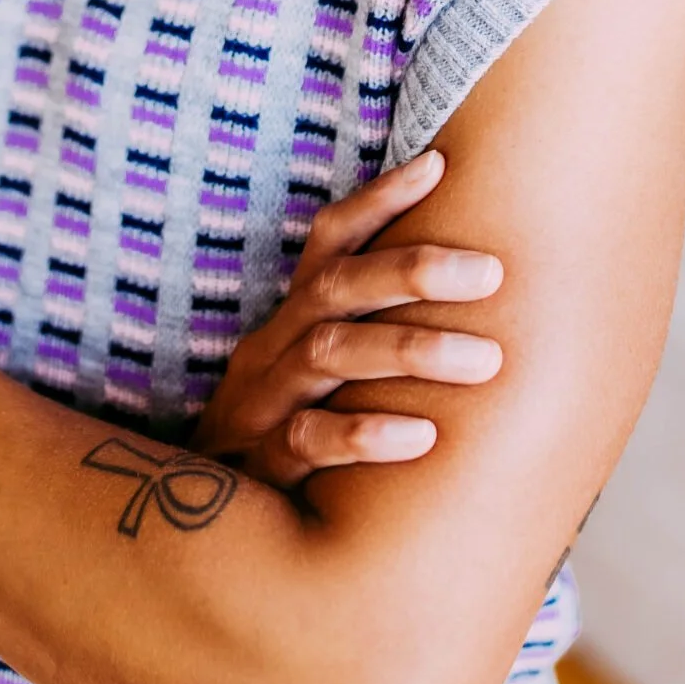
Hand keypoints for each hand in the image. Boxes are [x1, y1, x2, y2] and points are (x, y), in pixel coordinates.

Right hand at [193, 148, 502, 488]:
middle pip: (338, 289)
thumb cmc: (281, 436)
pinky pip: (309, 441)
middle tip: (492, 272)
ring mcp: (263, 402)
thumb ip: (369, 338)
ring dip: (409, 350)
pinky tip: (421, 436)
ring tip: (486, 360)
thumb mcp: (312, 376)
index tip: (437, 163)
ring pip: (330, 355)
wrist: (192, 519)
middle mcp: (273, 348)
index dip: (378, 201)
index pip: (331, 243)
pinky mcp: (260, 464)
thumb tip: (466, 300)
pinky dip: (364, 433)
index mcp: (291, 320)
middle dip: (414, 271)